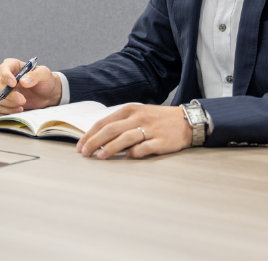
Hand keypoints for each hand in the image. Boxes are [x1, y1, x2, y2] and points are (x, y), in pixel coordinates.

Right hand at [0, 58, 61, 113]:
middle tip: (22, 99)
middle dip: (8, 94)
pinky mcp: (6, 102)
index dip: (5, 76)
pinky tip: (20, 109)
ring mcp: (4, 90)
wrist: (48, 94)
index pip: (2, 69)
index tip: (13, 83)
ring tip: (23, 104)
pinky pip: (0, 107)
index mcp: (13, 66)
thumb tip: (23, 81)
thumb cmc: (45, 80)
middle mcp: (5, 78)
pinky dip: (8, 110)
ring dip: (8, 103)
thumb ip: (34, 75)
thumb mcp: (44, 74)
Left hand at [76, 104, 191, 158]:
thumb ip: (120, 124)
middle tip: (84, 153)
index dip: (90, 134)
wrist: (186, 121)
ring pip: (125, 138)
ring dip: (110, 148)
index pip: (104, 122)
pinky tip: (127, 157)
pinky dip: (134, 152)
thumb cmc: (157, 119)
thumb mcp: (137, 114)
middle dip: (94, 142)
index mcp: (129, 110)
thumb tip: (99, 138)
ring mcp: (149, 129)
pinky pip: (144, 147)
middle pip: (111, 129)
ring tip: (99, 157)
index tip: (80, 145)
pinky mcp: (160, 141)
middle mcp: (137, 118)